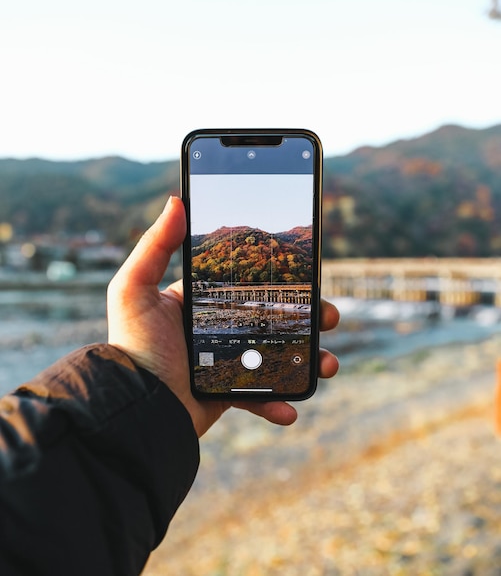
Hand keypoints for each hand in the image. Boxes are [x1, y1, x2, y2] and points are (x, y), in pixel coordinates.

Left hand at [107, 196, 339, 436]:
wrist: (135, 408)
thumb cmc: (133, 346)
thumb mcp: (134, 288)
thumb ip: (154, 245)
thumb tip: (176, 200)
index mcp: (201, 303)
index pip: (249, 285)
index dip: (280, 282)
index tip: (308, 278)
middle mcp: (216, 330)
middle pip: (272, 319)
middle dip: (307, 319)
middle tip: (330, 317)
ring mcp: (225, 362)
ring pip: (277, 357)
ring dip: (307, 362)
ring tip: (327, 365)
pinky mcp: (227, 394)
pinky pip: (261, 397)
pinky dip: (278, 403)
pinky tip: (290, 409)